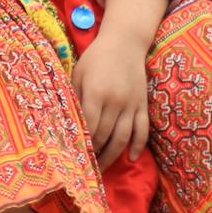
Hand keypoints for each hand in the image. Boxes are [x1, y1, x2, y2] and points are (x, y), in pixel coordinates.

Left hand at [73, 31, 150, 169]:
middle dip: (94, 153)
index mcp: (96, 92)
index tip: (74, 156)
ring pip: (123, 137)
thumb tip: (68, 122)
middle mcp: (115, 101)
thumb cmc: (96, 58)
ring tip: (102, 169)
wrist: (125, 43)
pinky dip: (138, 146)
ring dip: (113, 156)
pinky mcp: (143, 105)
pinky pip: (143, 130)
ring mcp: (132, 105)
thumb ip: (75, 97)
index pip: (88, 126)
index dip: (82, 143)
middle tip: (85, 168)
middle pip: (104, 135)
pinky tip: (132, 158)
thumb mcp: (78, 74)